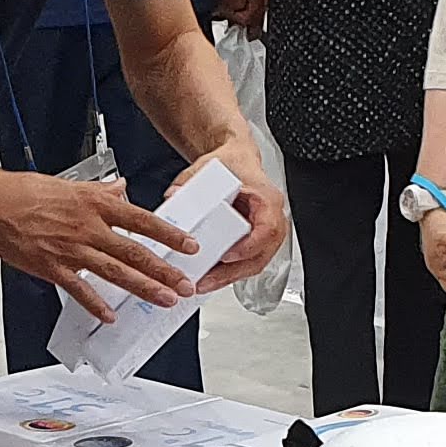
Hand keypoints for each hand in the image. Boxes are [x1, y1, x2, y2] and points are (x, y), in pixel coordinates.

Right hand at [0, 169, 199, 324]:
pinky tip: (111, 316)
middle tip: (186, 284)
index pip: (142, 220)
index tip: (189, 246)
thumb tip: (122, 188)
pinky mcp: (52, 267)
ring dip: (142, 288)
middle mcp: (88, 228)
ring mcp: (71, 250)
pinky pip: (79, 290)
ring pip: (115, 272)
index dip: (169, 235)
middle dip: (164, 270)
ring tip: (164, 299)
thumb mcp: (72, 184)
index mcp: (95, 205)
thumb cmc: (25, 193)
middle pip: (135, 252)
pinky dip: (96, 305)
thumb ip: (101, 190)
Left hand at [192, 137, 287, 290]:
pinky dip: (228, 272)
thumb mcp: (210, 168)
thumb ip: (190, 182)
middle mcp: (272, 219)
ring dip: (227, 277)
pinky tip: (208, 278)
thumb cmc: (232, 164)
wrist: (238, 161)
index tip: (227, 256)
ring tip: (203, 285)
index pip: (267, 230)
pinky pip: (246, 263)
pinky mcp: (255, 242)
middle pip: (259, 256)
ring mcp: (266, 233)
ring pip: (253, 264)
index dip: (248, 247)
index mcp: (268, 200)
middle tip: (206, 281)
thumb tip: (174, 195)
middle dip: (231, 273)